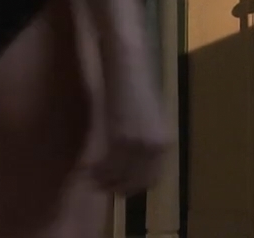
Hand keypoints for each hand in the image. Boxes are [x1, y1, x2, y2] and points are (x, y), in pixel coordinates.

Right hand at [92, 57, 171, 194]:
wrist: (128, 65)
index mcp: (166, 143)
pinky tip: (87, 168)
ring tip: (90, 177)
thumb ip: (146, 142)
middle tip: (100, 185)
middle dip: (117, 187)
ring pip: (119, 177)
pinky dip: (96, 170)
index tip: (118, 187)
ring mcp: (138, 145)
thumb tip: (133, 163)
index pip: (152, 180)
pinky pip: (107, 166)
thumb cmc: (136, 86)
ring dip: (103, 181)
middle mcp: (155, 148)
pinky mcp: (120, 138)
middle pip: (136, 183)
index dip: (134, 186)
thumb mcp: (149, 119)